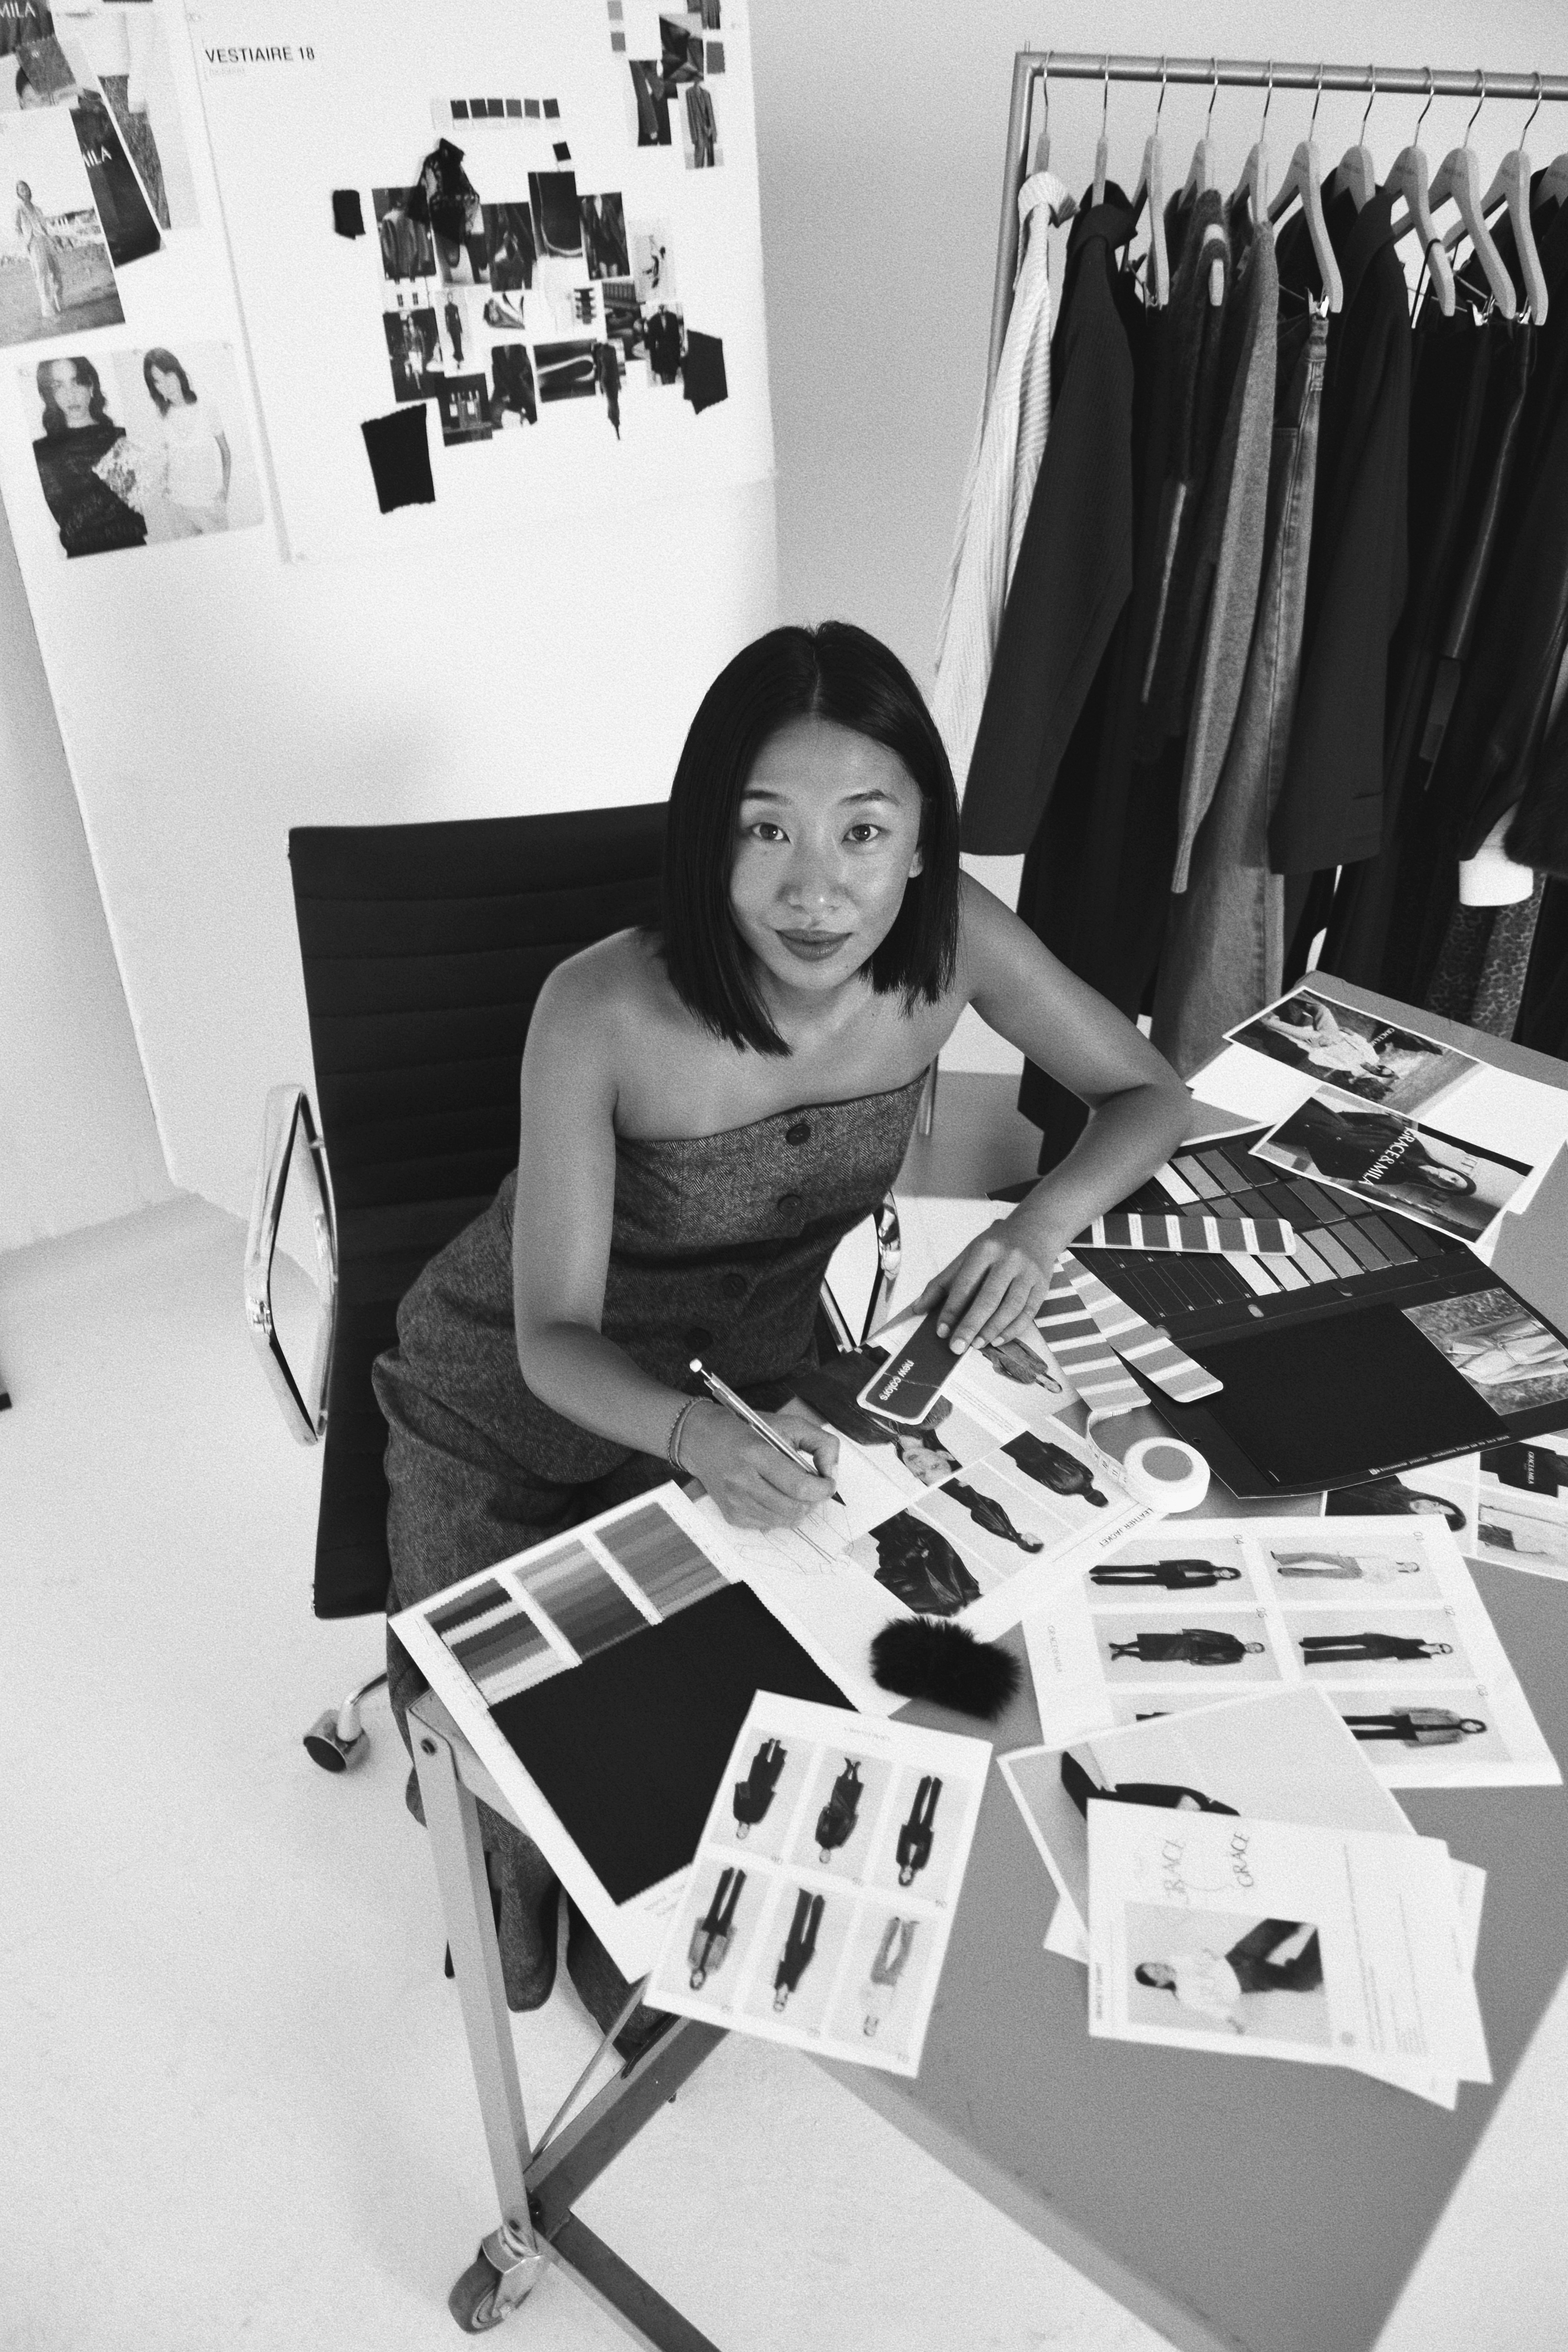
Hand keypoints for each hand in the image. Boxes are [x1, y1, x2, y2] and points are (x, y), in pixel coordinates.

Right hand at [679, 1400, 839, 1530]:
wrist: (701, 1439)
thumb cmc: (746, 1430)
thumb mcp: (788, 1423)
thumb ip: (820, 1443)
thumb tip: (832, 1472)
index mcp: (756, 1453)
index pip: (800, 1486)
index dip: (823, 1489)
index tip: (828, 1482)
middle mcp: (743, 1480)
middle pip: (795, 1508)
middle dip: (813, 1500)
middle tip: (813, 1487)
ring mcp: (735, 1501)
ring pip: (785, 1521)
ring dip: (798, 1508)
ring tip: (794, 1490)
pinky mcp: (731, 1515)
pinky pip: (769, 1525)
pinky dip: (780, 1514)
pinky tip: (774, 1495)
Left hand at [901, 1220, 1059, 1354]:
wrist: (1035, 1229)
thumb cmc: (995, 1246)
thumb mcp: (967, 1255)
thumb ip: (942, 1282)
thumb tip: (917, 1308)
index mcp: (985, 1249)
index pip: (965, 1285)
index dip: (952, 1310)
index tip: (942, 1332)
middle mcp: (1009, 1259)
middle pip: (988, 1299)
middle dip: (971, 1326)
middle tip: (957, 1347)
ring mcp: (1028, 1272)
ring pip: (1011, 1308)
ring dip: (992, 1330)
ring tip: (976, 1345)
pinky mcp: (1043, 1284)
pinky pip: (1028, 1312)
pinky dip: (1012, 1329)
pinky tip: (998, 1340)